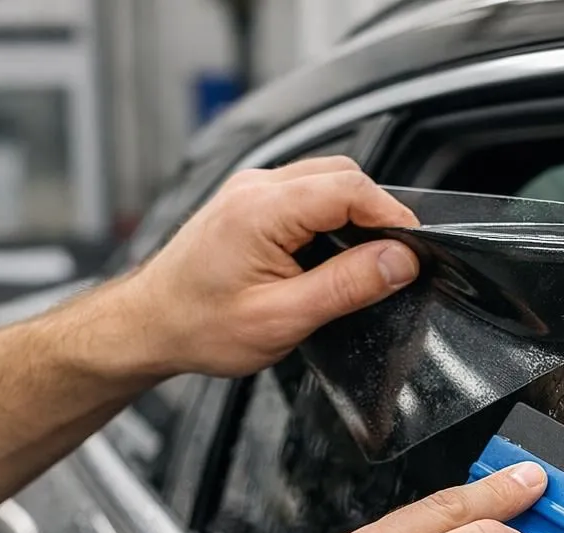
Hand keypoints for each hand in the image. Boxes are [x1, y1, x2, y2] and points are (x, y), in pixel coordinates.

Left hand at [114, 156, 420, 378]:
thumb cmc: (199, 326)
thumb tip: (399, 262)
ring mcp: (250, 190)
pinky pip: (305, 192)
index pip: (350, 189)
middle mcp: (255, 188)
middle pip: (343, 176)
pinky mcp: (249, 201)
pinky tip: (331, 252)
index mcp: (262, 210)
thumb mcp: (284, 317)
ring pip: (326, 180)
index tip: (415, 248)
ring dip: (353, 213)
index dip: (392, 216)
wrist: (148, 326)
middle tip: (396, 259)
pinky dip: (330, 216)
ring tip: (365, 259)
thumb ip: (347, 286)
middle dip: (377, 213)